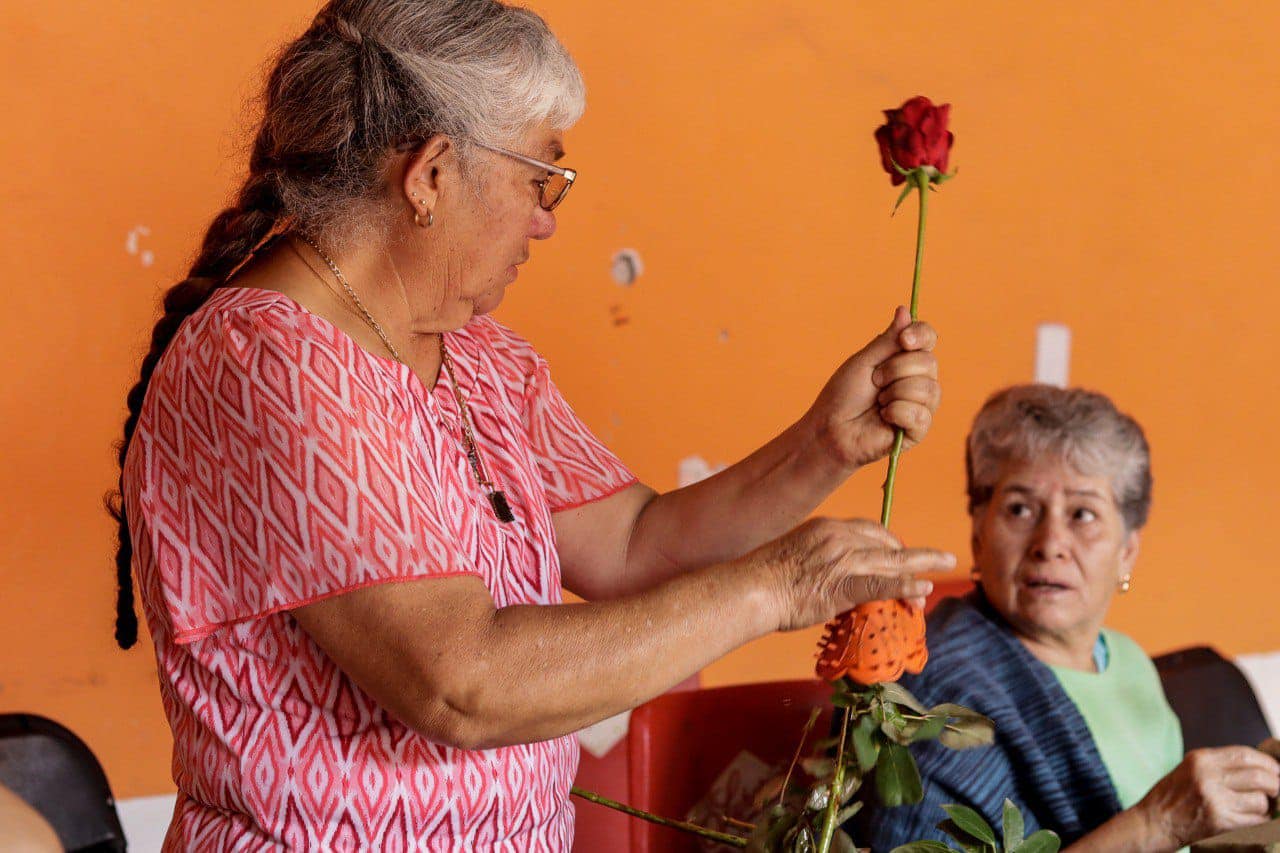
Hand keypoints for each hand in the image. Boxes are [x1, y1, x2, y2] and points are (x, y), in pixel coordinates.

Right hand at [747, 517, 954, 631]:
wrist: (750, 589)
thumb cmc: (762, 578)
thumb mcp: (794, 555)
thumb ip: (817, 557)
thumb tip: (825, 572)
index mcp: (827, 528)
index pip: (869, 530)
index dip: (891, 543)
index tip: (901, 553)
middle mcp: (839, 537)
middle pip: (886, 544)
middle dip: (914, 554)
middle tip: (939, 560)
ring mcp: (844, 560)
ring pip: (891, 562)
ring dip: (922, 565)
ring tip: (946, 565)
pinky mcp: (844, 584)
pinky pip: (882, 585)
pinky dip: (905, 586)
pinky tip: (923, 588)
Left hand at [806, 306, 939, 470]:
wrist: (831, 429)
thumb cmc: (843, 395)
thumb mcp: (864, 361)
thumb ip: (888, 340)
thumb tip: (904, 310)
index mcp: (905, 359)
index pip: (928, 338)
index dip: (921, 335)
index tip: (904, 340)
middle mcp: (918, 379)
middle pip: (929, 362)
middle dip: (895, 369)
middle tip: (874, 382)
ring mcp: (921, 404)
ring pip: (928, 388)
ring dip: (894, 393)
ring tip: (878, 403)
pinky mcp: (918, 428)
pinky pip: (920, 413)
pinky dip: (896, 412)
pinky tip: (884, 418)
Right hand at [1136, 746, 1279, 848]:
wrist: (1155, 822)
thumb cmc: (1172, 796)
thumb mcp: (1190, 768)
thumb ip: (1219, 765)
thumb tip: (1259, 766)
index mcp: (1200, 759)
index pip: (1245, 755)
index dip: (1266, 762)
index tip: (1275, 769)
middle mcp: (1207, 777)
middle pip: (1258, 776)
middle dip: (1274, 783)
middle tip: (1276, 789)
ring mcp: (1214, 800)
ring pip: (1260, 799)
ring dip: (1267, 804)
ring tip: (1262, 805)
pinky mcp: (1220, 821)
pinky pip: (1255, 819)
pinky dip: (1261, 818)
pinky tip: (1255, 816)